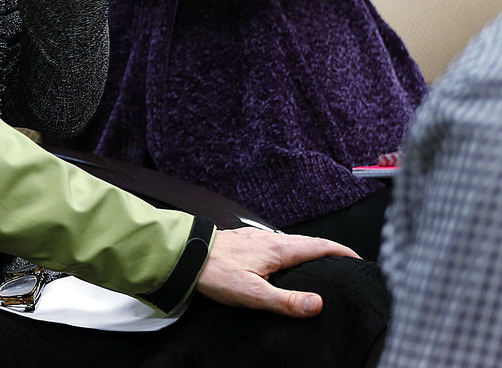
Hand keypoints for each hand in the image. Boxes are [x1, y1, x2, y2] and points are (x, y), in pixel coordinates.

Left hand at [195, 227, 357, 316]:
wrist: (185, 255)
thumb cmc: (215, 272)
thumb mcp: (253, 293)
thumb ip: (286, 301)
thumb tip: (318, 304)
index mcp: (277, 249)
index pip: (319, 246)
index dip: (341, 252)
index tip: (359, 260)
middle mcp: (270, 239)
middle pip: (308, 243)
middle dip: (330, 251)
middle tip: (346, 263)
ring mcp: (257, 239)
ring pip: (292, 243)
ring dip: (311, 251)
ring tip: (322, 264)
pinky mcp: (246, 243)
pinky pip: (278, 245)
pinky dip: (292, 252)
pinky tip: (286, 263)